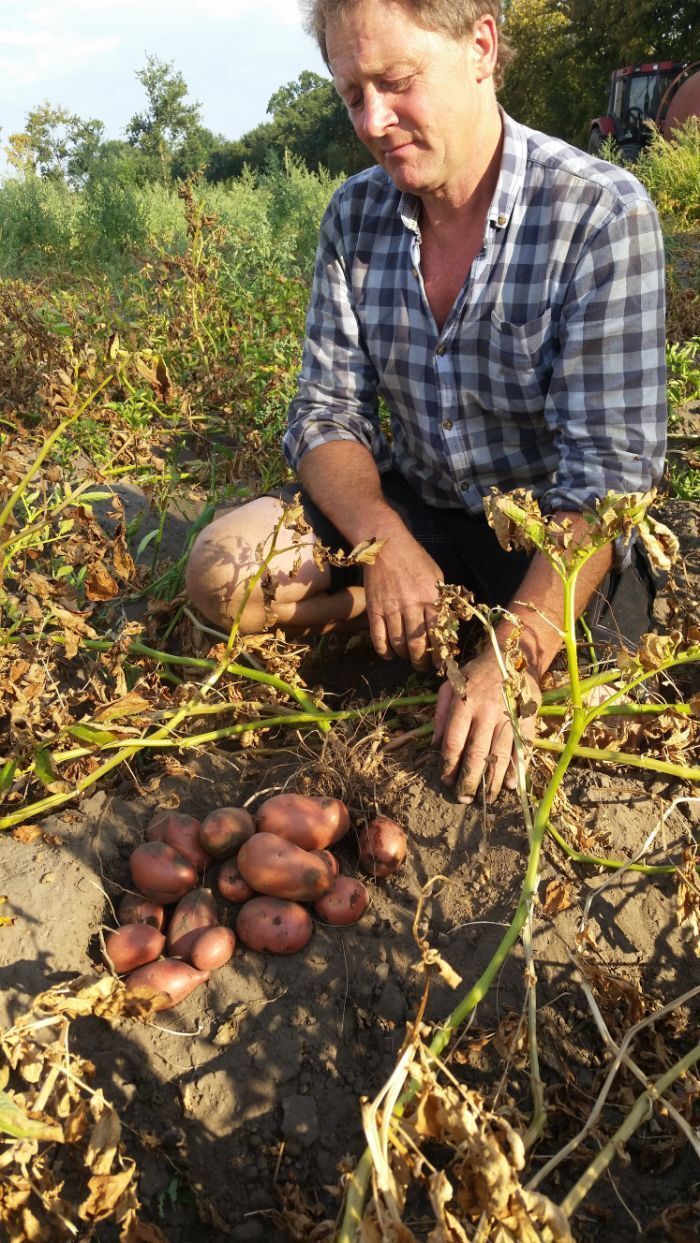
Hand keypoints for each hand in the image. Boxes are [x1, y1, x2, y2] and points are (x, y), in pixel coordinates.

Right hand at [363, 524, 442, 668]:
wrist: (385, 545)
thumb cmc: (415, 558)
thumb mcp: (436, 576)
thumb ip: (440, 599)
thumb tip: (445, 622)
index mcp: (430, 599)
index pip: (437, 635)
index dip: (439, 654)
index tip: (441, 664)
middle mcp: (411, 607)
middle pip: (417, 645)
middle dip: (422, 661)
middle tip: (423, 666)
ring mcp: (391, 609)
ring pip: (398, 643)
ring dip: (405, 656)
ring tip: (409, 659)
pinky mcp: (375, 609)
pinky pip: (378, 636)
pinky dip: (383, 650)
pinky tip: (389, 655)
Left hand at [432, 648, 541, 802]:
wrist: (511, 656)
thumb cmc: (474, 674)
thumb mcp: (450, 685)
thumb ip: (440, 714)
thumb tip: (434, 745)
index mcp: (464, 702)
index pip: (453, 741)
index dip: (448, 764)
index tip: (446, 780)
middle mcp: (486, 710)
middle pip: (476, 753)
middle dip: (469, 780)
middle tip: (463, 798)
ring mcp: (508, 715)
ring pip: (500, 754)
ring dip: (493, 780)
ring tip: (487, 798)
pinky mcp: (527, 718)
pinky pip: (522, 747)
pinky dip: (518, 768)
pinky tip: (512, 784)